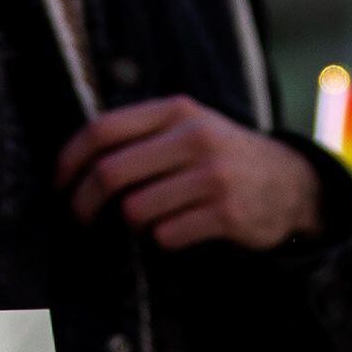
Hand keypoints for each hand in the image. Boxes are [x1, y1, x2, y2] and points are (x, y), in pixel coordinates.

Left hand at [57, 96, 324, 249]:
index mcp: (176, 112)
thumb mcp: (190, 127)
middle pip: (110, 173)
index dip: (69, 160)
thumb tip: (78, 163)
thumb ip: (143, 134)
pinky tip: (180, 230)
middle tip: (81, 217)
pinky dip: (163, 239)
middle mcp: (194, 138)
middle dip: (85, 202)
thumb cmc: (224, 157)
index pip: (102, 130)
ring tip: (147, 221)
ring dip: (131, 224)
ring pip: (135, 210)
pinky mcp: (225, 214)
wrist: (291, 183)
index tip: (60, 183)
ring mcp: (212, 176)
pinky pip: (166, 236)